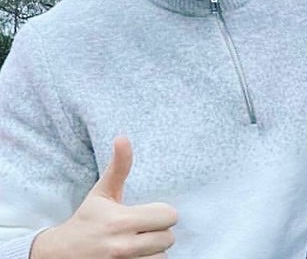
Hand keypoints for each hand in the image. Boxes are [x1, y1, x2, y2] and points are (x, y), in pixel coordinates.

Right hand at [31, 136, 177, 258]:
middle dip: (159, 231)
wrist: (59, 255)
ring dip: (154, 250)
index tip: (148, 213)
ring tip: (138, 243)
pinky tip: (135, 254)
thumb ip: (119, 167)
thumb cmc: (87, 220)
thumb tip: (123, 137)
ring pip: (162, 256)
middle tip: (143, 228)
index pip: (168, 216)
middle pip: (169, 237)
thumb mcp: (102, 193)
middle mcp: (122, 246)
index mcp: (120, 221)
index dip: (162, 213)